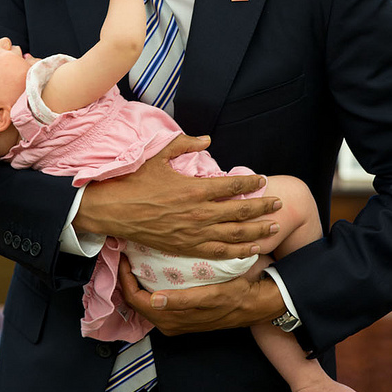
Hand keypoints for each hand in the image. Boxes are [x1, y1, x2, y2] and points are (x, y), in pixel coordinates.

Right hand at [75, 134, 280, 259]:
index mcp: (194, 189)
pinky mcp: (186, 248)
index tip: (262, 180)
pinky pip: (218, 252)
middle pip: (240, 212)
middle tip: (278, 204)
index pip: (232, 187)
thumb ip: (185, 144)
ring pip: (234, 235)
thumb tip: (207, 139)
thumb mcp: (159, 155)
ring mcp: (193, 233)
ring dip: (256, 232)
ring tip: (273, 228)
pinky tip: (250, 250)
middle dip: (262, 208)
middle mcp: (199, 213)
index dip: (251, 184)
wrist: (113, 210)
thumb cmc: (135, 181)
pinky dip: (237, 252)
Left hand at [118, 255, 286, 334]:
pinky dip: (148, 284)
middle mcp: (168, 322)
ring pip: (143, 299)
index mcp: (171, 320)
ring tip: (134, 257)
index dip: (125, 279)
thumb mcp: (212, 297)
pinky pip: (155, 298)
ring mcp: (173, 318)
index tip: (123, 257)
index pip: (135, 299)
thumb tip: (155, 300)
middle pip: (135, 299)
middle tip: (125, 253)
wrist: (254, 304)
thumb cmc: (234, 297)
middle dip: (127, 278)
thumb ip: (183, 300)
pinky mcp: (179, 311)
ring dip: (136, 280)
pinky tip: (149, 268)